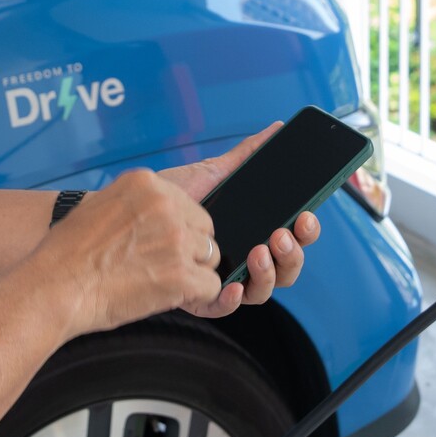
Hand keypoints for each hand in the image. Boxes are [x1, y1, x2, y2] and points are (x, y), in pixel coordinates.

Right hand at [25, 168, 225, 339]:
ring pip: (210, 257)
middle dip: (190, 250)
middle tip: (160, 266)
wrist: (53, 287)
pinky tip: (168, 298)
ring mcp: (175, 239)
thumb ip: (136, 204)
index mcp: (145, 183)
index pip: (187, 204)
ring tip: (159, 282)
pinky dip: (196, 297)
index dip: (178, 229)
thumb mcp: (100, 206)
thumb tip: (157, 214)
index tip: (158, 244)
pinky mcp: (180, 274)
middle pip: (204, 229)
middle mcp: (165, 205)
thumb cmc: (67, 254)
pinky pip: (211, 287)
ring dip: (192, 273)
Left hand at [163, 125, 323, 320]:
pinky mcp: (197, 297)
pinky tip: (232, 285)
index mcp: (253, 232)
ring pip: (261, 292)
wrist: (129, 212)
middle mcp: (242, 259)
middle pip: (285, 268)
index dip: (305, 231)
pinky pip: (222, 308)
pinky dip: (231, 299)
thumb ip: (247, 155)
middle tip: (282, 235)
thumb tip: (276, 128)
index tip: (306, 215)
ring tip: (260, 252)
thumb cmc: (171, 196)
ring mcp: (222, 279)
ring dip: (269, 274)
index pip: (291, 237)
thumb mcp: (212, 172)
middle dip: (292, 254)